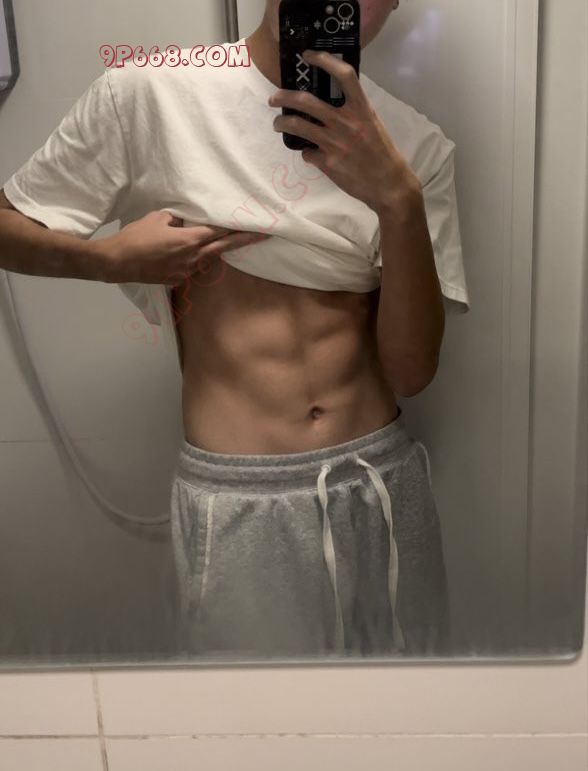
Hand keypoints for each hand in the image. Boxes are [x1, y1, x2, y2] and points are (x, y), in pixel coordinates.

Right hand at [100, 210, 270, 284]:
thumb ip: (176, 219)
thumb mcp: (157, 219)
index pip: (219, 231)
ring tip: (228, 242)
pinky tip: (189, 255)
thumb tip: (185, 221)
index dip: (237, 226)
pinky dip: (194, 260)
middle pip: (223, 247)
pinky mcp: (177, 280)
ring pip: (207, 258)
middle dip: (244, 241)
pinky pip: (191, 267)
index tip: (254, 224)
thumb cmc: (135, 237)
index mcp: (190, 239)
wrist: (118, 262)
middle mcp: (193, 257)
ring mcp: (186, 271)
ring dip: (216, 250)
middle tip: (264, 236)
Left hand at [269, 49, 421, 215]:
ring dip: (282, 123)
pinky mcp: (328, 163)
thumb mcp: (372, 125)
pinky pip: (307, 153)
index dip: (324, 60)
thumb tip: (331, 107)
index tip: (308, 55)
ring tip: (278, 123)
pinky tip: (309, 154)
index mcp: (362, 109)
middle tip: (274, 98)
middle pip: (306, 101)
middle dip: (284, 97)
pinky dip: (306, 153)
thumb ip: (354, 113)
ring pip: (297, 126)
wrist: (389, 185)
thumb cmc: (382, 154)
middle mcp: (346, 123)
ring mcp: (335, 143)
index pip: (344, 75)